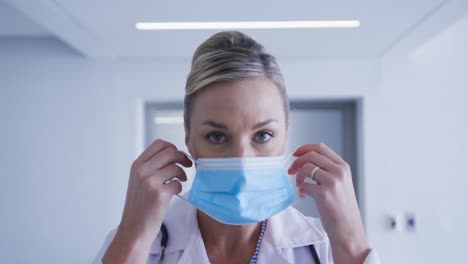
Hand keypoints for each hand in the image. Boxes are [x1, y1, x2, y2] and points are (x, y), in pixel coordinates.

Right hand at [103, 139, 191, 262]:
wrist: (134, 229)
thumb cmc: (139, 206)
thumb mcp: (138, 181)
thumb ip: (151, 167)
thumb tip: (172, 154)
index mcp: (137, 165)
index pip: (159, 144)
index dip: (173, 147)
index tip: (178, 155)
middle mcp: (142, 171)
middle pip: (170, 152)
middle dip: (182, 157)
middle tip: (187, 165)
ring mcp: (150, 182)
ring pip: (175, 167)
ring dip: (182, 173)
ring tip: (180, 180)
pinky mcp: (159, 194)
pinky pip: (178, 183)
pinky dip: (179, 187)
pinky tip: (174, 192)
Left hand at [288, 143, 369, 263]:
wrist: (348, 230)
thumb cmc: (341, 209)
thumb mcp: (340, 183)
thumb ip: (328, 170)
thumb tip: (306, 160)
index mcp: (343, 167)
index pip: (321, 147)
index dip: (304, 148)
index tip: (295, 154)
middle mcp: (339, 171)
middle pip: (311, 155)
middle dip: (296, 161)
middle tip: (290, 171)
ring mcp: (333, 182)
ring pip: (306, 167)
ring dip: (297, 175)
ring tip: (299, 185)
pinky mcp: (324, 194)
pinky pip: (304, 184)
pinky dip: (300, 190)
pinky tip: (303, 196)